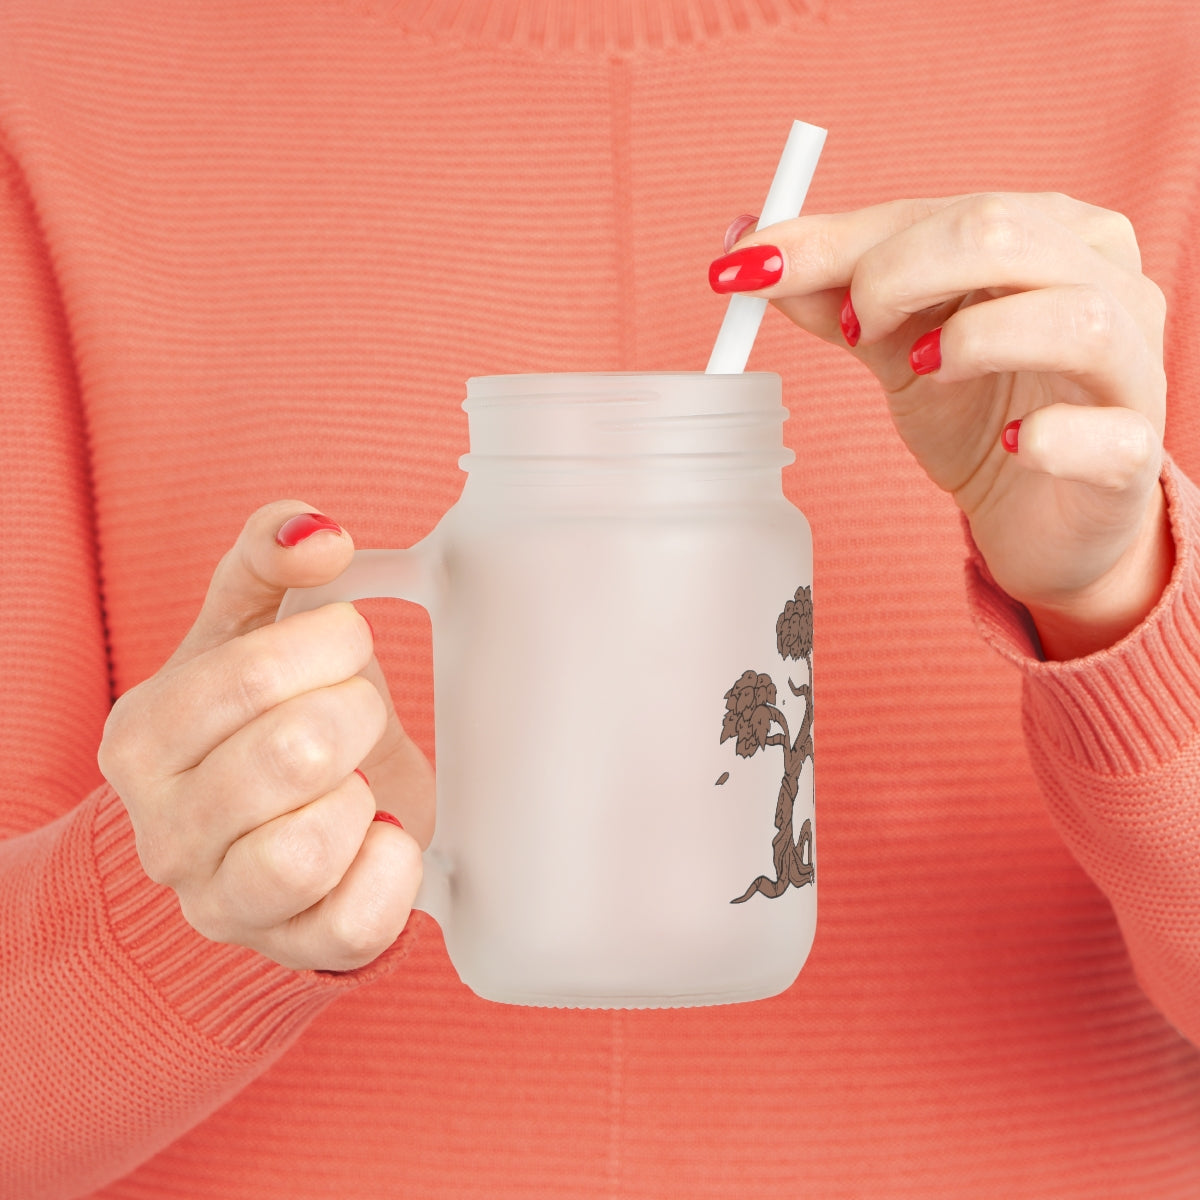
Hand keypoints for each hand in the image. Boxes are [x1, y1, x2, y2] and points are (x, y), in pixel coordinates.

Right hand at [97, 501, 433, 971]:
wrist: (270, 824)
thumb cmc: (261, 717)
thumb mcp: (249, 627)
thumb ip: (268, 558)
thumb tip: (317, 532)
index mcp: (143, 737)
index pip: (252, 674)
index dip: (330, 645)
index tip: (345, 643)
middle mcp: (164, 831)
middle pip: (294, 754)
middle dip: (356, 714)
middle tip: (356, 713)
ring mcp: (222, 902)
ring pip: (308, 849)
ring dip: (362, 796)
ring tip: (356, 780)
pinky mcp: (292, 949)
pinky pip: (356, 922)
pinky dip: (393, 867)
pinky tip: (381, 833)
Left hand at [712, 193, 1172, 658]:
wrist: (1039, 514)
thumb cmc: (978, 412)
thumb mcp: (896, 345)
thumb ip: (835, 295)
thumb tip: (748, 249)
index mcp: (1047, 234)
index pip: (938, 211)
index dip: (837, 240)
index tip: (749, 269)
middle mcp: (1105, 280)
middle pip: (1003, 234)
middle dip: (897, 274)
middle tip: (852, 329)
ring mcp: (1131, 366)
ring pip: (1074, 317)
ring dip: (973, 340)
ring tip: (922, 371)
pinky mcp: (1134, 452)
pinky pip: (1107, 433)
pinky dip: (1050, 437)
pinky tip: (1013, 446)